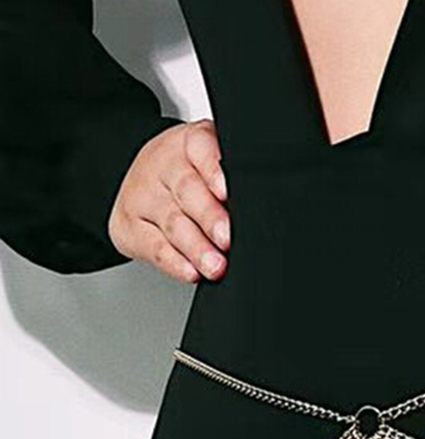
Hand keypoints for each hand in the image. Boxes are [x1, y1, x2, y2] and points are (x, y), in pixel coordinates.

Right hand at [108, 119, 229, 282]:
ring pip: (173, 222)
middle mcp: (163, 165)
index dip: (213, 169)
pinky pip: (154, 247)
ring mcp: (143, 195)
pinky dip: (174, 262)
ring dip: (196, 247)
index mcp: (190, 144)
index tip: (226, 192)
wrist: (143, 184)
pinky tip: (190, 271)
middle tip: (226, 239)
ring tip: (215, 266)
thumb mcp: (212, 165)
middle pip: (187, 189)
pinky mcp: (129, 226)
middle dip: (209, 217)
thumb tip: (260, 209)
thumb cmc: (192, 177)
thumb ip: (234, 180)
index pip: (201, 148)